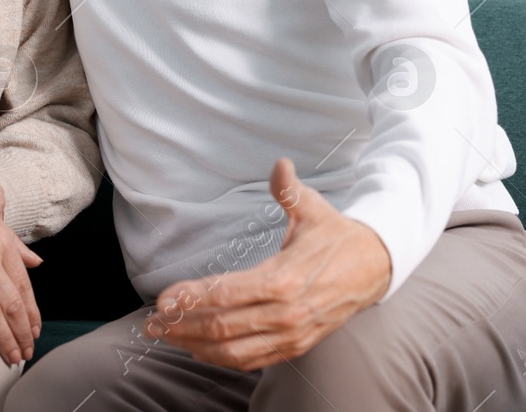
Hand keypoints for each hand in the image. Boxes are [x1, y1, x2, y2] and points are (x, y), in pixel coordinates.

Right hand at [0, 218, 43, 366]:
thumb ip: (15, 246)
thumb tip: (37, 263)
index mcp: (2, 243)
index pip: (23, 286)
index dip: (32, 312)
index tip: (36, 331)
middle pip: (10, 303)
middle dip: (21, 332)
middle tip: (26, 352)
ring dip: (3, 337)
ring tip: (11, 355)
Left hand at [145, 157, 391, 371]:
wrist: (374, 268)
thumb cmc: (336, 237)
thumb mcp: (314, 209)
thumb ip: (289, 190)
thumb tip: (280, 164)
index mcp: (285, 278)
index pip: (227, 294)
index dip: (191, 298)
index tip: (162, 298)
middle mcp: (286, 313)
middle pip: (223, 327)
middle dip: (181, 326)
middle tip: (151, 322)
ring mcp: (291, 334)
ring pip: (233, 351)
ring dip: (194, 345)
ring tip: (167, 336)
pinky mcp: (295, 347)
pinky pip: (251, 360)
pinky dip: (221, 359)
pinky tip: (198, 348)